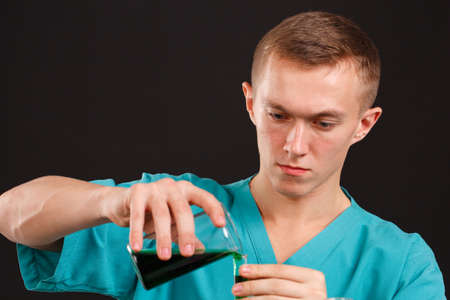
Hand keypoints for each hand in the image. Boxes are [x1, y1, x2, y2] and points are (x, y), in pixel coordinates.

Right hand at [103, 178, 225, 258]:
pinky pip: (138, 215)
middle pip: (183, 210)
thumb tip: (201, 250)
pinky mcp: (137, 193)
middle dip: (186, 232)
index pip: (204, 197)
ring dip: (163, 237)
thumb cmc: (153, 211)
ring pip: (162, 214)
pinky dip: (137, 232)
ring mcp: (155, 188)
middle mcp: (172, 186)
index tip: (220, 224)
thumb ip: (185, 233)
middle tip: (187, 253)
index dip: (214, 209)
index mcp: (186, 190)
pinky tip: (138, 247)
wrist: (123, 202)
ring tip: (164, 256)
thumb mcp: (172, 222)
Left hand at [232, 264, 326, 298]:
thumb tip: (250, 275)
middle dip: (252, 285)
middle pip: (275, 285)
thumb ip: (281, 279)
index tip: (242, 270)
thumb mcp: (300, 285)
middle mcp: (314, 291)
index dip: (259, 269)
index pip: (280, 270)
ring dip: (253, 299)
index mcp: (313, 277)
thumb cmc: (305, 298)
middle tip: (236, 287)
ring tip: (239, 298)